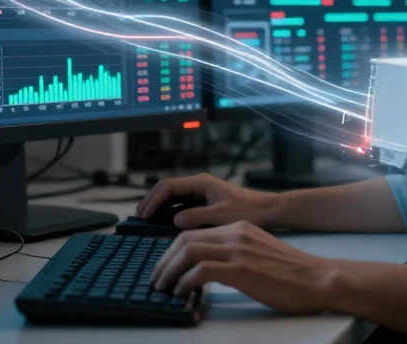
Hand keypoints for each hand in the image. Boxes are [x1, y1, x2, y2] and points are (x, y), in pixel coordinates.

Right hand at [135, 173, 280, 228]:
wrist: (268, 211)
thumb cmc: (248, 211)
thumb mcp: (221, 216)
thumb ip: (196, 216)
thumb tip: (174, 221)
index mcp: (201, 183)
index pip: (168, 186)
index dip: (153, 200)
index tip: (144, 215)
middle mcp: (199, 185)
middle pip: (167, 189)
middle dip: (151, 201)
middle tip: (139, 217)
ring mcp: (202, 193)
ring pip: (173, 196)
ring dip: (158, 206)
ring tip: (146, 220)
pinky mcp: (205, 202)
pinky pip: (181, 203)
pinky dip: (169, 211)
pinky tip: (164, 223)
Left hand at [150, 221, 335, 314]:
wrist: (318, 278)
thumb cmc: (292, 273)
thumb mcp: (259, 253)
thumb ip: (235, 254)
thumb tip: (208, 269)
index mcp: (239, 228)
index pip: (193, 233)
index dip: (172, 251)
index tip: (165, 268)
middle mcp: (235, 233)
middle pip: (184, 239)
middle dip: (164, 260)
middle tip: (157, 279)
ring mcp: (238, 250)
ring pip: (188, 252)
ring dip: (169, 271)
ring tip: (163, 287)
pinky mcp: (242, 269)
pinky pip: (200, 271)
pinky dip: (185, 282)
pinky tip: (182, 292)